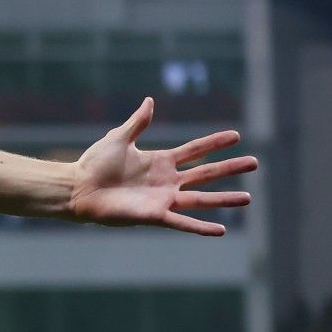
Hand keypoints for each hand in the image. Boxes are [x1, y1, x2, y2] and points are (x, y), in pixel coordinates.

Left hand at [67, 98, 256, 234]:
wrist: (77, 188)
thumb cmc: (93, 164)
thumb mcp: (118, 138)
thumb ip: (137, 123)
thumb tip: (150, 101)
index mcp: (160, 161)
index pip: (194, 150)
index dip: (214, 143)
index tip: (236, 136)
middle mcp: (166, 181)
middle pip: (205, 173)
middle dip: (230, 168)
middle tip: (255, 162)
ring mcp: (162, 199)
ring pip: (201, 199)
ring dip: (224, 200)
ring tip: (248, 198)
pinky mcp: (154, 215)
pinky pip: (182, 222)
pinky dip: (201, 227)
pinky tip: (221, 230)